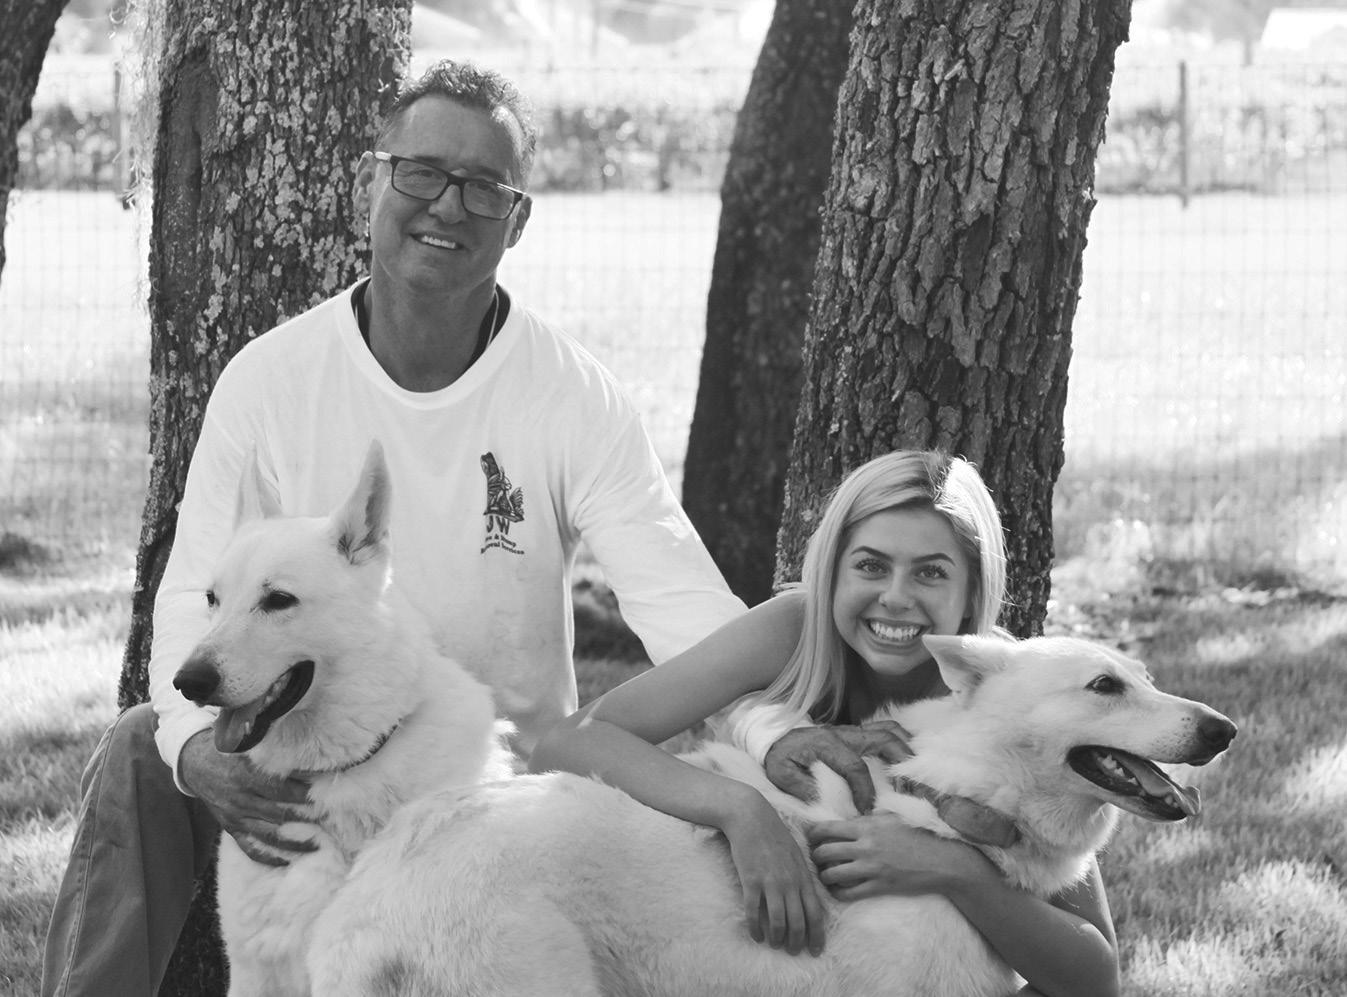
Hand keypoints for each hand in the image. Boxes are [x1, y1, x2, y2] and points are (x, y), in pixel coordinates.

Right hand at [180, 730, 317, 865]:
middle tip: (328, 819)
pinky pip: (250, 848)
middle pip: (278, 814)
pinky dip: (268, 857)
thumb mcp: (249, 747)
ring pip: (268, 835)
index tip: (323, 795)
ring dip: (294, 841)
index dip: (303, 794)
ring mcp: (235, 817)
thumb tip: (309, 757)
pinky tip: (287, 861)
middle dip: (306, 818)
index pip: (281, 789)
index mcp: (246, 776)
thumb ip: (274, 755)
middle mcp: (241, 799)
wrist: (195, 764)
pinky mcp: (230, 828)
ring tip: (317, 844)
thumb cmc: (229, 751)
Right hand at [721, 794, 829, 956]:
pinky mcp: (751, 880)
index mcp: (803, 877)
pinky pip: (754, 911)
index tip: (815, 951)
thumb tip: (807, 899)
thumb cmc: (774, 834)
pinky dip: (755, 927)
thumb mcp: (796, 854)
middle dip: (797, 942)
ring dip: (777, 938)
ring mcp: (770, 882)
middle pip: (798, 922)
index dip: (817, 936)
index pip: (815, 913)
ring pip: (778, 921)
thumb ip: (802, 877)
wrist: (751, 817)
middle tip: (792, 952)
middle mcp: (790, 883)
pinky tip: (755, 935)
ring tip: (774, 945)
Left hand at [764, 722, 911, 812]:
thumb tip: (824, 804)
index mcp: (827, 744)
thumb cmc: (780, 756)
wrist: (776, 735)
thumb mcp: (782, 774)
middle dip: (902, 764)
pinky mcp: (858, 733)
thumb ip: (801, 787)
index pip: (855, 767)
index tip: (867, 811)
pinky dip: (901, 742)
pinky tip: (908, 762)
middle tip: (910, 790)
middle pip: (884, 739)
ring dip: (906, 750)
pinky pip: (886, 729)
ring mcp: (854, 730)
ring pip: (890, 731)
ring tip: (916, 776)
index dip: (865, 790)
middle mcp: (845, 733)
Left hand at [806, 813, 988, 901]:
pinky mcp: (879, 887)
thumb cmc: (919, 835)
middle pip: (823, 852)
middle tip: (816, 858)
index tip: (810, 838)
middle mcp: (865, 846)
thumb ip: (870, 818)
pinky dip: (837, 892)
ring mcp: (871, 868)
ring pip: (831, 874)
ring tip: (825, 874)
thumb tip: (850, 818)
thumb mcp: (893, 817)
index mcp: (867, 825)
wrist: (943, 860)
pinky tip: (837, 889)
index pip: (826, 828)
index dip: (812, 834)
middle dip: (815, 856)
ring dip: (824, 875)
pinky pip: (848, 893)